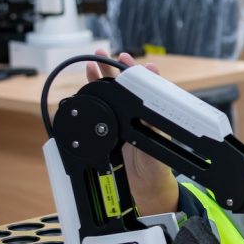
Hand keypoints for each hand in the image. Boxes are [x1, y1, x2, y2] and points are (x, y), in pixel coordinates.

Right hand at [85, 49, 177, 214]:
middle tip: (105, 53)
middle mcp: (136, 117)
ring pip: (111, 96)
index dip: (137, 73)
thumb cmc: (157, 168)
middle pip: (124, 87)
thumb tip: (150, 112)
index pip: (145, 88)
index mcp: (151, 116)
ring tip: (94, 62)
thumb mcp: (157, 149)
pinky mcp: (109, 132)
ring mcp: (122, 123)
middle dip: (114, 69)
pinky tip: (87, 85)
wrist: (143, 190)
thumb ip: (152, 131)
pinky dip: (93, 97)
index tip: (130, 61)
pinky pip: (100, 112)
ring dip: (102, 79)